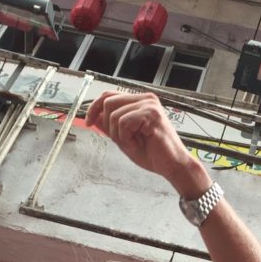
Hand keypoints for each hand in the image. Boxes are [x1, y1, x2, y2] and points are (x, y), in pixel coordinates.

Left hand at [85, 91, 209, 195]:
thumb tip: (93, 117)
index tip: (88, 122)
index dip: (94, 108)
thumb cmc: (153, 153)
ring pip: (114, 115)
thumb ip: (110, 126)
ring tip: (134, 144)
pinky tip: (138, 144)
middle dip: (108, 126)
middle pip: (108, 102)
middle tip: (122, 141)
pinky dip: (126, 138)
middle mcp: (146, 98)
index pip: (108, 95)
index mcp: (140, 101)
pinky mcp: (151, 114)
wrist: (172, 166)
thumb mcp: (124, 138)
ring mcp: (149, 104)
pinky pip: (124, 123)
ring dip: (119, 136)